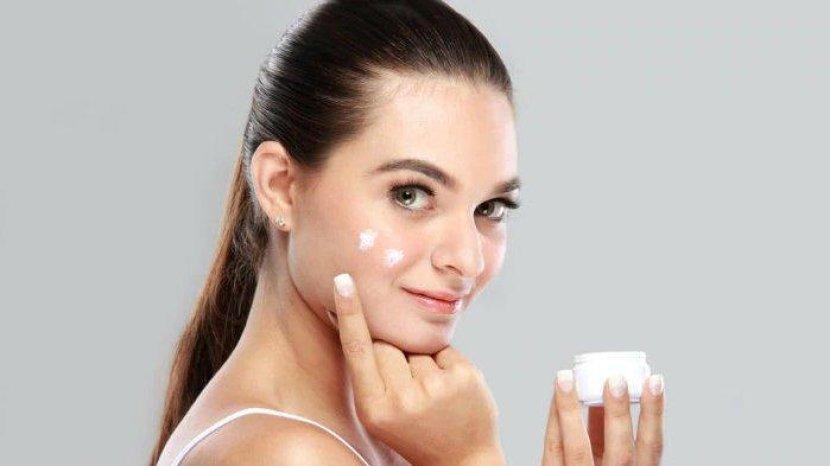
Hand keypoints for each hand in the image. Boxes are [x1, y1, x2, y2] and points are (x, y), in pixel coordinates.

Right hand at [332, 273, 504, 465]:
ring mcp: (435, 388)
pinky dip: (445, 363)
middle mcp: (402, 399)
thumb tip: (364, 317)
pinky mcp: (463, 377)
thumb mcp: (380, 411)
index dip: (349, 313)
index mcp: (373, 407)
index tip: (342, 280)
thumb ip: (371, 372)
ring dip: (421, 361)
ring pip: (416, 345)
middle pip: (387, 342)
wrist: (460, 460)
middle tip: (408, 388)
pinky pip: (443, 348)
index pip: (357, 349)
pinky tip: (449, 390)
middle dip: (394, 353)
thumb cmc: (413, 430)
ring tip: (431, 395)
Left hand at [542, 370, 664, 464]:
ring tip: (565, 377)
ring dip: (570, 410)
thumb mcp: (613, 462)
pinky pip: (552, 448)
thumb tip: (605, 399)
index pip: (651, 449)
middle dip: (618, 414)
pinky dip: (554, 420)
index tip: (654, 381)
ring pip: (577, 448)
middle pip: (619, 451)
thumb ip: (609, 437)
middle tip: (615, 378)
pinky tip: (555, 396)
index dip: (654, 415)